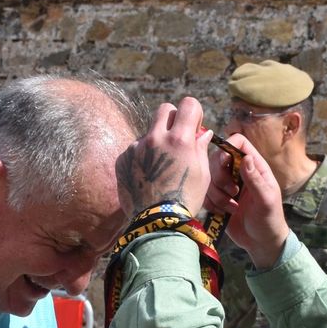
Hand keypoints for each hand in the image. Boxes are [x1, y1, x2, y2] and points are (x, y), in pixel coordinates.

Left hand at [116, 98, 212, 215]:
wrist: (157, 223)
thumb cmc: (185, 200)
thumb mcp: (202, 174)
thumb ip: (200, 148)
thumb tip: (203, 132)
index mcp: (180, 140)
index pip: (188, 104)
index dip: (194, 112)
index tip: (194, 125)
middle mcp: (156, 138)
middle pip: (164, 109)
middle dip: (173, 118)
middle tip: (177, 137)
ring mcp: (136, 148)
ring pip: (149, 131)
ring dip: (156, 141)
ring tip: (160, 167)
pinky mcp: (123, 159)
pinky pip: (135, 149)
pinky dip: (142, 158)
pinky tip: (148, 177)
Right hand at [202, 136, 289, 267]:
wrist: (261, 243)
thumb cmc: (269, 221)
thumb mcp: (266, 200)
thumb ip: (255, 180)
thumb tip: (245, 158)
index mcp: (255, 166)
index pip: (238, 142)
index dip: (228, 148)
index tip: (226, 165)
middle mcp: (239, 172)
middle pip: (218, 158)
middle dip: (220, 177)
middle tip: (233, 193)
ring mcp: (227, 185)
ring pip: (209, 177)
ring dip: (216, 194)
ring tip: (232, 208)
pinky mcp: (217, 199)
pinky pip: (205, 194)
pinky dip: (211, 203)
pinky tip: (223, 213)